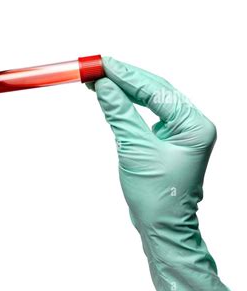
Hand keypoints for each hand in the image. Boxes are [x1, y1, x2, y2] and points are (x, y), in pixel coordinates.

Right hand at [92, 57, 232, 290]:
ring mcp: (180, 131)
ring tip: (98, 78)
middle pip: (155, 89)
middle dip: (124, 77)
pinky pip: (146, 113)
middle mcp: (191, 123)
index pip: (156, 90)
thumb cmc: (156, 196)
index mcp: (194, 125)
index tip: (102, 63)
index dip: (126, 75)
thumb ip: (119, 114)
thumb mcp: (135, 150)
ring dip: (124, 89)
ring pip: (150, 99)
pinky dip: (127, 104)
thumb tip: (102, 86)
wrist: (162, 227)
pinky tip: (111, 96)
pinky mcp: (167, 138)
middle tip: (96, 66)